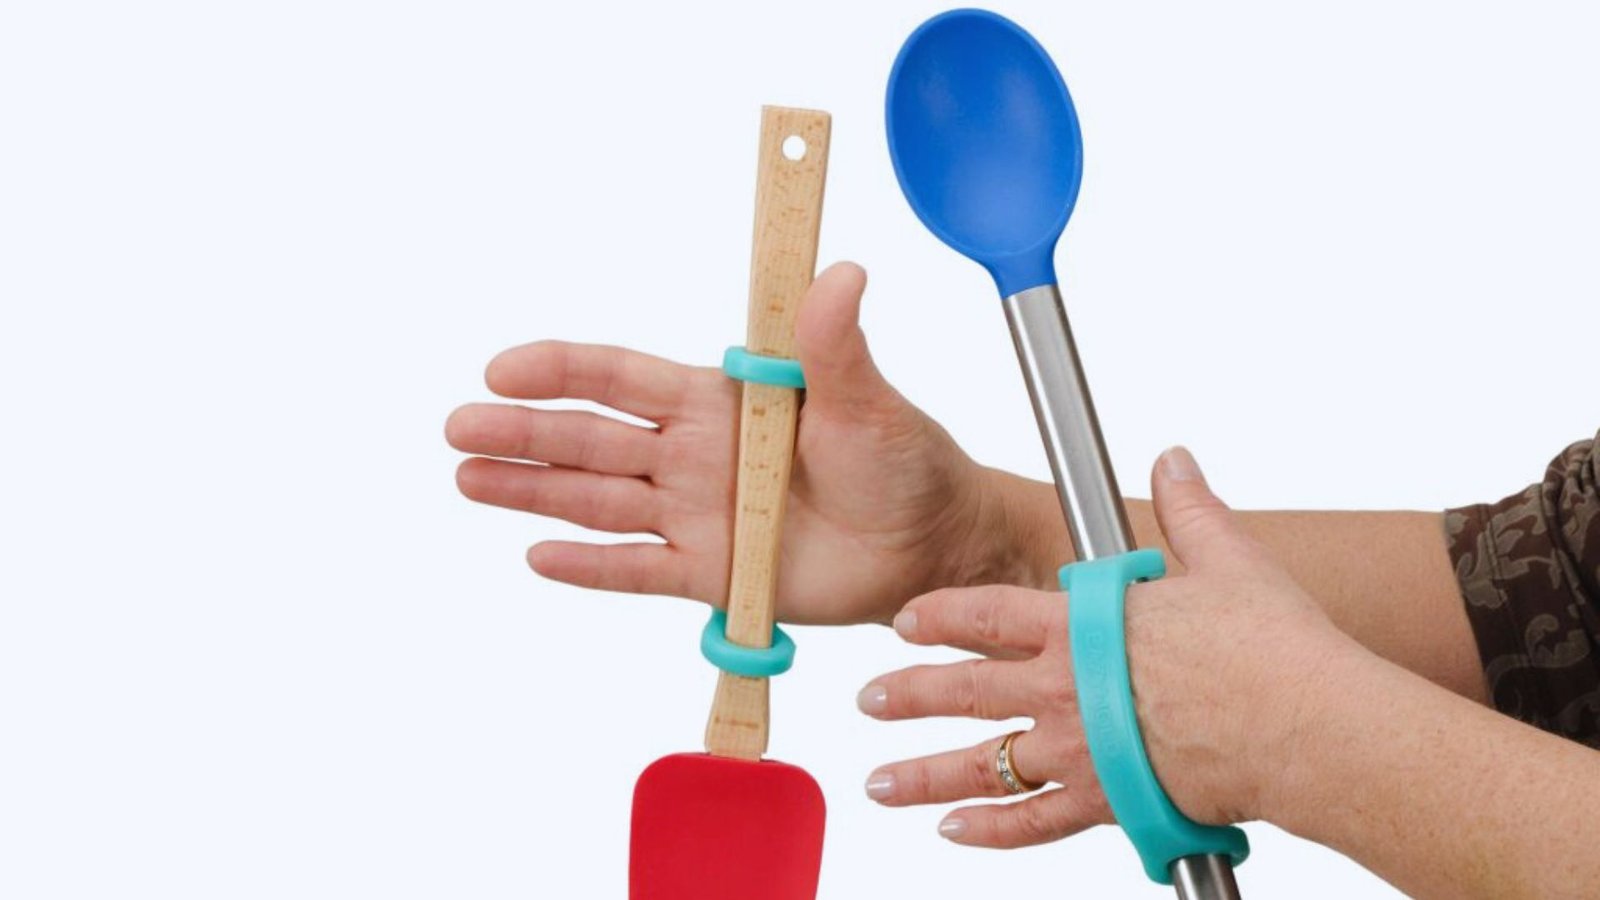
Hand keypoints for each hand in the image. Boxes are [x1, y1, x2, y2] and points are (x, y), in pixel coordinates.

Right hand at [445, 262, 1011, 624]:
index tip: (502, 368)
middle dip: (524, 432)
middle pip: (592, 440)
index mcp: (720, 400)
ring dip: (533, 490)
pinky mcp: (714, 574)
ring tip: (469, 478)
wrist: (931, 543)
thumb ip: (835, 342)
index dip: (562, 371)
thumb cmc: (903, 460)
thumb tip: (838, 269)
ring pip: (600, 501)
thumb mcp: (867, 398)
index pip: (622, 378)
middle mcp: (695, 455)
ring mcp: (698, 515)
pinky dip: (591, 565)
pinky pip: (640, 569)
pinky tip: (537, 554)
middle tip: (458, 427)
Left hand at [857, 447, 1353, 845]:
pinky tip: (955, 832)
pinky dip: (991, 831)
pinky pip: (1034, 822)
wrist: (1307, 724)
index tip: (904, 622)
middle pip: (966, 691)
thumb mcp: (1227, 559)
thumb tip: (1175, 460)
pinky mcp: (1110, 802)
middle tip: (868, 700)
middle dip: (908, 695)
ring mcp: (1082, 750)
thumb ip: (1189, 510)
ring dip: (923, 776)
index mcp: (1085, 624)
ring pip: (982, 765)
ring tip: (879, 783)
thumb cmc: (1272, 644)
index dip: (938, 617)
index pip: (986, 613)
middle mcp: (1067, 687)